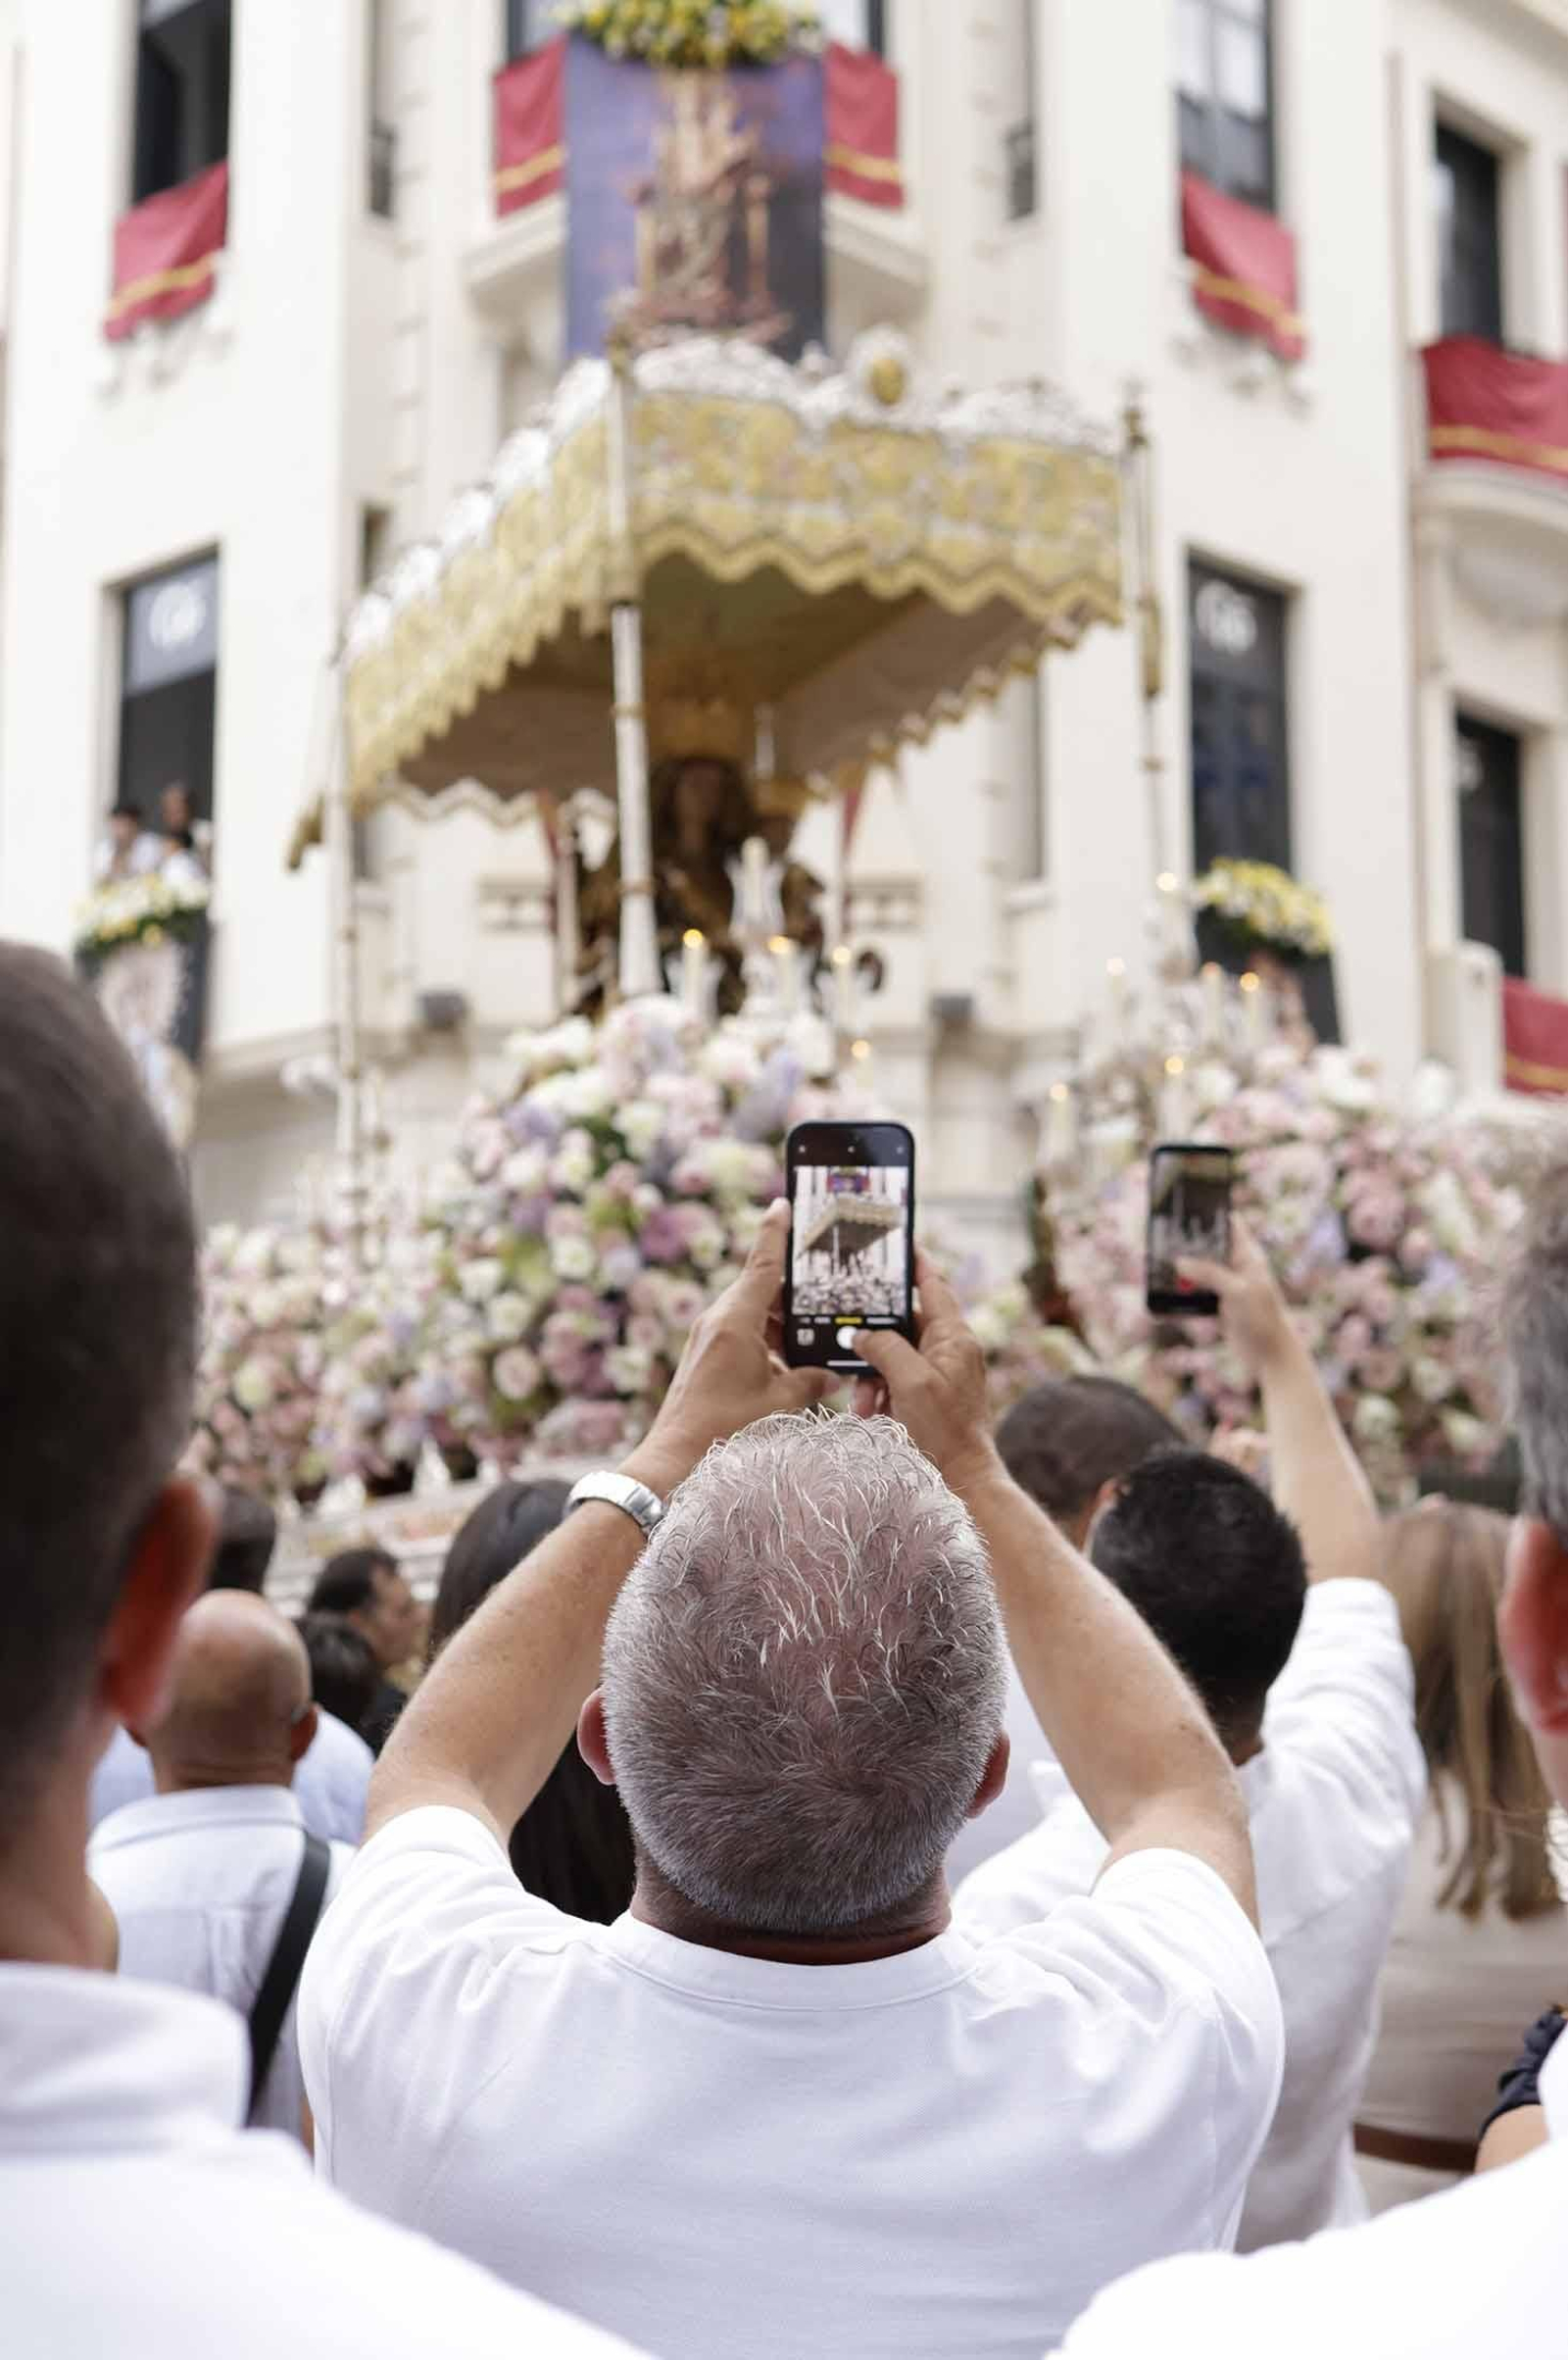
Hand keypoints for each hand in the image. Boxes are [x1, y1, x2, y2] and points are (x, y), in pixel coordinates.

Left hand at [623, 1201, 838, 1494]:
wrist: (675, 1458)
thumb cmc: (725, 1428)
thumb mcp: (780, 1403)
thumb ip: (811, 1382)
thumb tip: (831, 1375)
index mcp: (736, 1320)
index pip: (763, 1264)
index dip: (776, 1232)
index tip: (783, 1203)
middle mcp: (719, 1320)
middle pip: (763, 1289)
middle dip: (796, 1292)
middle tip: (828, 1289)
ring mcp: (709, 1338)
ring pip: (754, 1314)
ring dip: (784, 1323)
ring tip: (817, 1337)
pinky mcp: (706, 1356)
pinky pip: (743, 1335)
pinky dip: (768, 1341)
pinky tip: (791, 1366)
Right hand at [848, 1249, 999, 1494]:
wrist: (960, 1479)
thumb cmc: (944, 1431)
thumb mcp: (911, 1382)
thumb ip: (885, 1348)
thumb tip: (861, 1335)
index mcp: (954, 1338)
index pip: (934, 1286)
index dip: (915, 1264)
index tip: (898, 1244)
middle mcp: (949, 1350)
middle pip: (904, 1324)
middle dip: (874, 1338)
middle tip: (848, 1338)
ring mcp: (939, 1374)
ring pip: (895, 1356)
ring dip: (872, 1373)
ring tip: (861, 1399)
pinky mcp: (928, 1396)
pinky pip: (896, 1382)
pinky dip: (879, 1392)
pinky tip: (868, 1411)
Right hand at [1180, 1216, 1296, 1386]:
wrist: (1270, 1356)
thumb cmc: (1262, 1318)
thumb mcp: (1237, 1291)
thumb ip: (1209, 1273)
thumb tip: (1178, 1262)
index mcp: (1248, 1255)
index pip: (1229, 1223)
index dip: (1211, 1212)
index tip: (1189, 1202)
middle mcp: (1238, 1266)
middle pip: (1209, 1245)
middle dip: (1189, 1240)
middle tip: (1163, 1232)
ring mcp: (1228, 1285)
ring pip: (1200, 1269)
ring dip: (1183, 1267)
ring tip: (1158, 1259)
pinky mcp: (1219, 1304)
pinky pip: (1197, 1290)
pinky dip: (1183, 1288)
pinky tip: (1166, 1286)